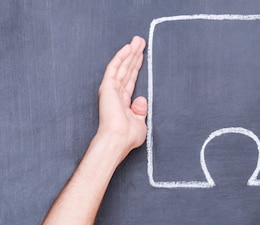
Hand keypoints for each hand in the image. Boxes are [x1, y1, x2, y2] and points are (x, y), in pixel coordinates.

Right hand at [95, 36, 147, 154]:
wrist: (118, 140)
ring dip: (130, 52)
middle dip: (134, 55)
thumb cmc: (128, 137)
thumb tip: (142, 99)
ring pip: (122, 66)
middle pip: (127, 69)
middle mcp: (116, 93)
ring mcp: (111, 89)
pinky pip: (115, 68)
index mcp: (123, 102)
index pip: (130, 79)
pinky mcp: (108, 87)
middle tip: (140, 41)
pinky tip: (128, 48)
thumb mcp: (140, 123)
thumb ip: (140, 111)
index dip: (136, 66)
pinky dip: (121, 57)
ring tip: (137, 40)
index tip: (141, 55)